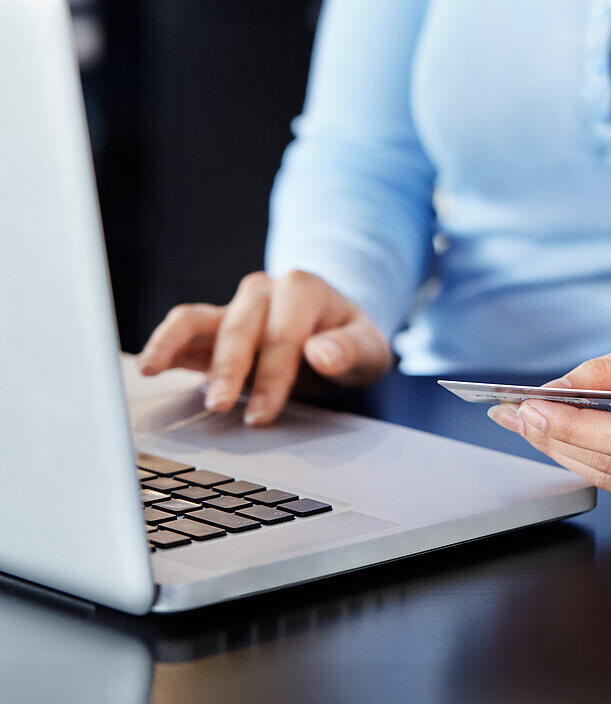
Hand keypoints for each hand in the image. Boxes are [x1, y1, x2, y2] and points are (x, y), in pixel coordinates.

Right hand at [137, 270, 391, 425]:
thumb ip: (350, 350)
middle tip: (220, 406)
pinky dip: (163, 343)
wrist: (336, 332)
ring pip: (198, 318)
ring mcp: (235, 306)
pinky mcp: (215, 326)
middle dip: (230, 368)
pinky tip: (147, 366)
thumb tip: (320, 352)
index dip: (273, 377)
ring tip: (152, 368)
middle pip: (240, 328)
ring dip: (175, 344)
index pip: (283, 336)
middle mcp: (263, 291)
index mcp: (303, 289)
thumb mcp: (369, 349)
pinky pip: (184, 328)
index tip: (264, 415)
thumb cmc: (349, 342)